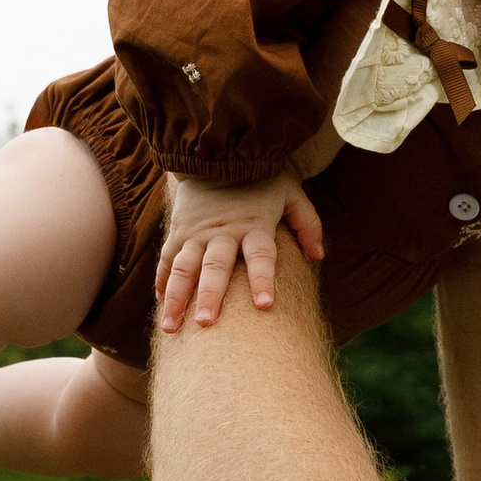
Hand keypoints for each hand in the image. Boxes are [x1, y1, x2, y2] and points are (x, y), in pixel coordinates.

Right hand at [157, 173, 325, 333]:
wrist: (219, 152)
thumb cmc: (261, 178)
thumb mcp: (291, 193)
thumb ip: (308, 223)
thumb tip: (318, 255)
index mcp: (255, 225)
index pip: (261, 256)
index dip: (263, 280)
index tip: (265, 306)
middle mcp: (224, 231)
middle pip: (216, 267)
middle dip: (210, 296)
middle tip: (207, 324)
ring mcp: (197, 232)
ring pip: (184, 268)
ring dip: (177, 299)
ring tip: (172, 328)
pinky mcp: (179, 230)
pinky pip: (168, 259)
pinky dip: (164, 281)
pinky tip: (162, 304)